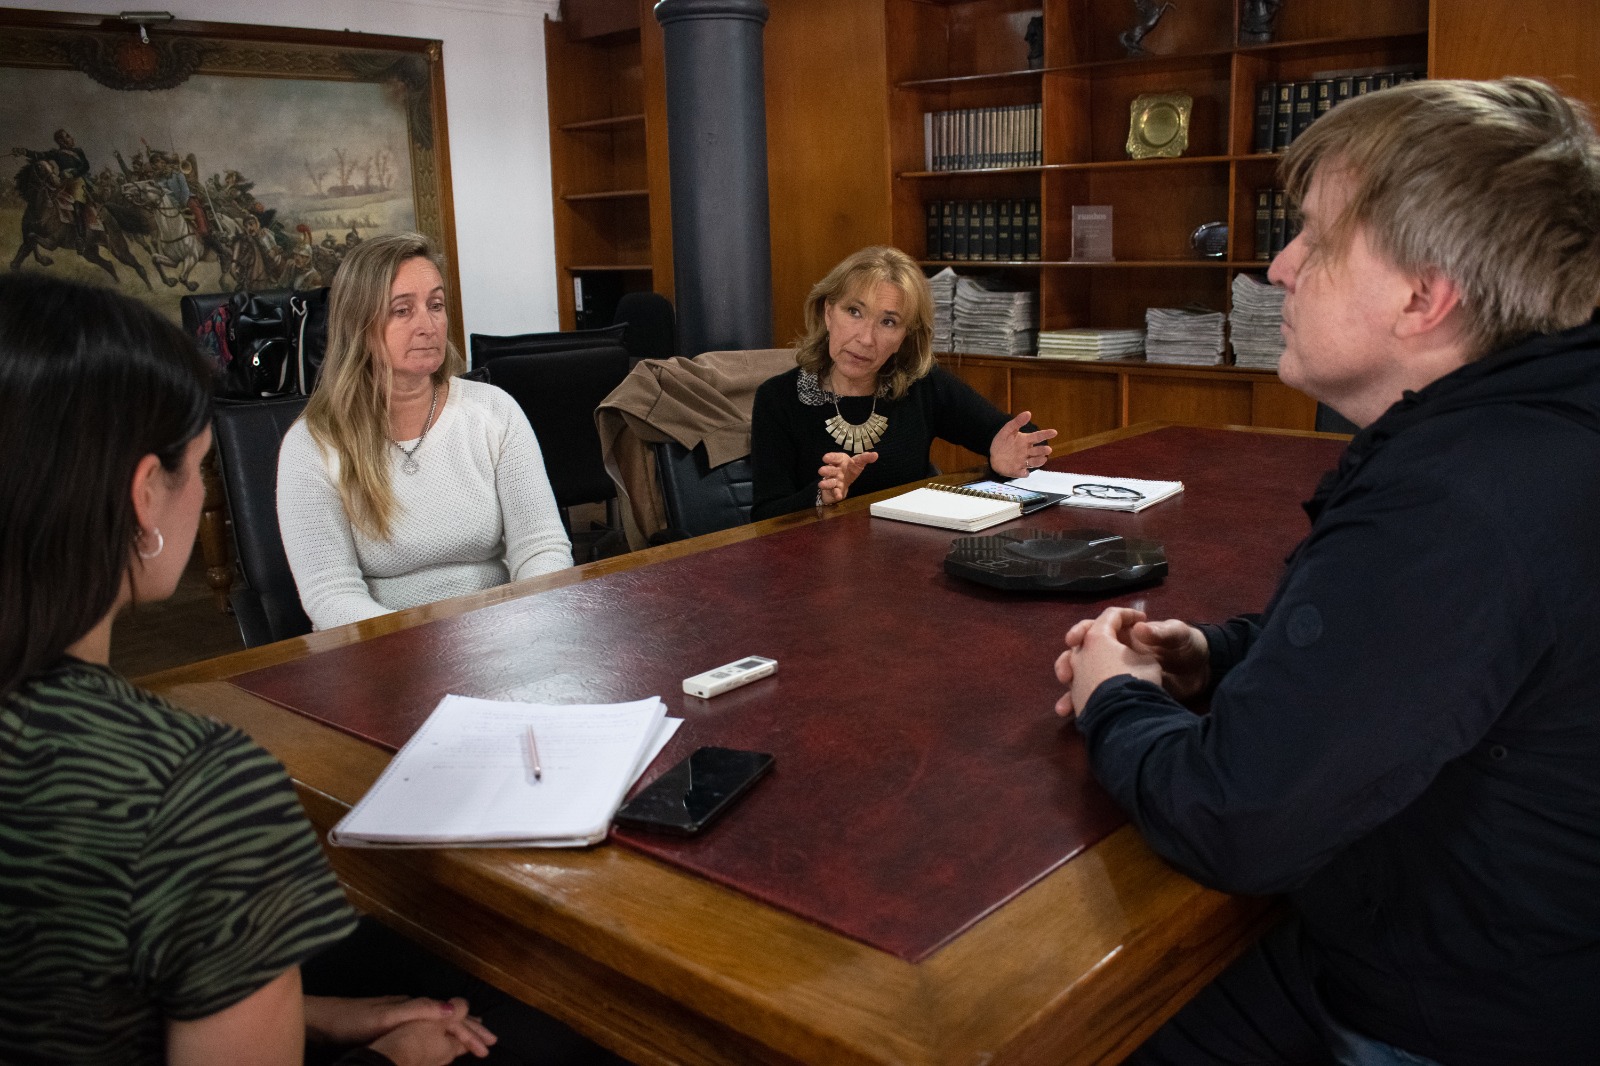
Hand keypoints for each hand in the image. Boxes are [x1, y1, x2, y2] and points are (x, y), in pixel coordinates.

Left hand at [365, 999, 495, 1065]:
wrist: (323, 1019)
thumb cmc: (354, 1021)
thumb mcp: (387, 1018)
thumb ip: (420, 1010)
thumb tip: (456, 1008)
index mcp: (416, 1006)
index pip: (454, 1018)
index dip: (471, 1032)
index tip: (488, 1047)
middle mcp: (413, 1007)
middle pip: (450, 1016)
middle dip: (472, 1028)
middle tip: (491, 1040)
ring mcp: (403, 1013)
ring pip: (440, 1020)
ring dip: (459, 1029)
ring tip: (473, 1034)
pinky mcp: (393, 1022)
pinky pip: (428, 1026)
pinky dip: (442, 1031)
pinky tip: (438, 1036)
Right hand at [817, 450, 877, 504]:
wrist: (844, 482)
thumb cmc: (849, 469)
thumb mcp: (858, 463)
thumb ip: (865, 458)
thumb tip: (875, 455)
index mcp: (840, 462)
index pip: (835, 458)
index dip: (830, 458)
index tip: (825, 458)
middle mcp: (835, 471)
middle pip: (830, 470)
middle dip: (826, 471)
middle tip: (821, 471)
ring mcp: (833, 481)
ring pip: (828, 482)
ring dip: (827, 483)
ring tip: (822, 484)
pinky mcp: (833, 491)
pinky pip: (834, 492)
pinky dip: (835, 494)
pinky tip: (838, 496)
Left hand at [988, 411, 1057, 477]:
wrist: (993, 454)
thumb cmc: (1002, 441)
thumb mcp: (1008, 429)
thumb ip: (1017, 422)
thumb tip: (1028, 413)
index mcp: (1026, 440)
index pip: (1038, 436)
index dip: (1046, 434)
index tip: (1054, 432)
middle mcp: (1027, 451)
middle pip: (1038, 451)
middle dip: (1043, 450)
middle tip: (1048, 449)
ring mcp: (1023, 461)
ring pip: (1034, 462)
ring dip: (1039, 461)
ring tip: (1043, 458)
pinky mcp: (1017, 470)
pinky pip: (1023, 473)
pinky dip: (1024, 473)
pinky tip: (1024, 471)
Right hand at [1054, 608, 1207, 716]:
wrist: (1202, 673)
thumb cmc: (1187, 646)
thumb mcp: (1177, 635)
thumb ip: (1161, 632)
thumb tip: (1140, 629)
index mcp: (1124, 635)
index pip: (1094, 628)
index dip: (1081, 631)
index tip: (1074, 639)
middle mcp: (1114, 654)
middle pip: (1081, 655)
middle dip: (1067, 663)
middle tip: (1065, 674)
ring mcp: (1115, 676)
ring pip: (1083, 681)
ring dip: (1070, 692)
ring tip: (1064, 705)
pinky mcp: (1121, 695)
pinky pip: (1096, 701)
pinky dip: (1083, 709)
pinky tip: (1074, 718)